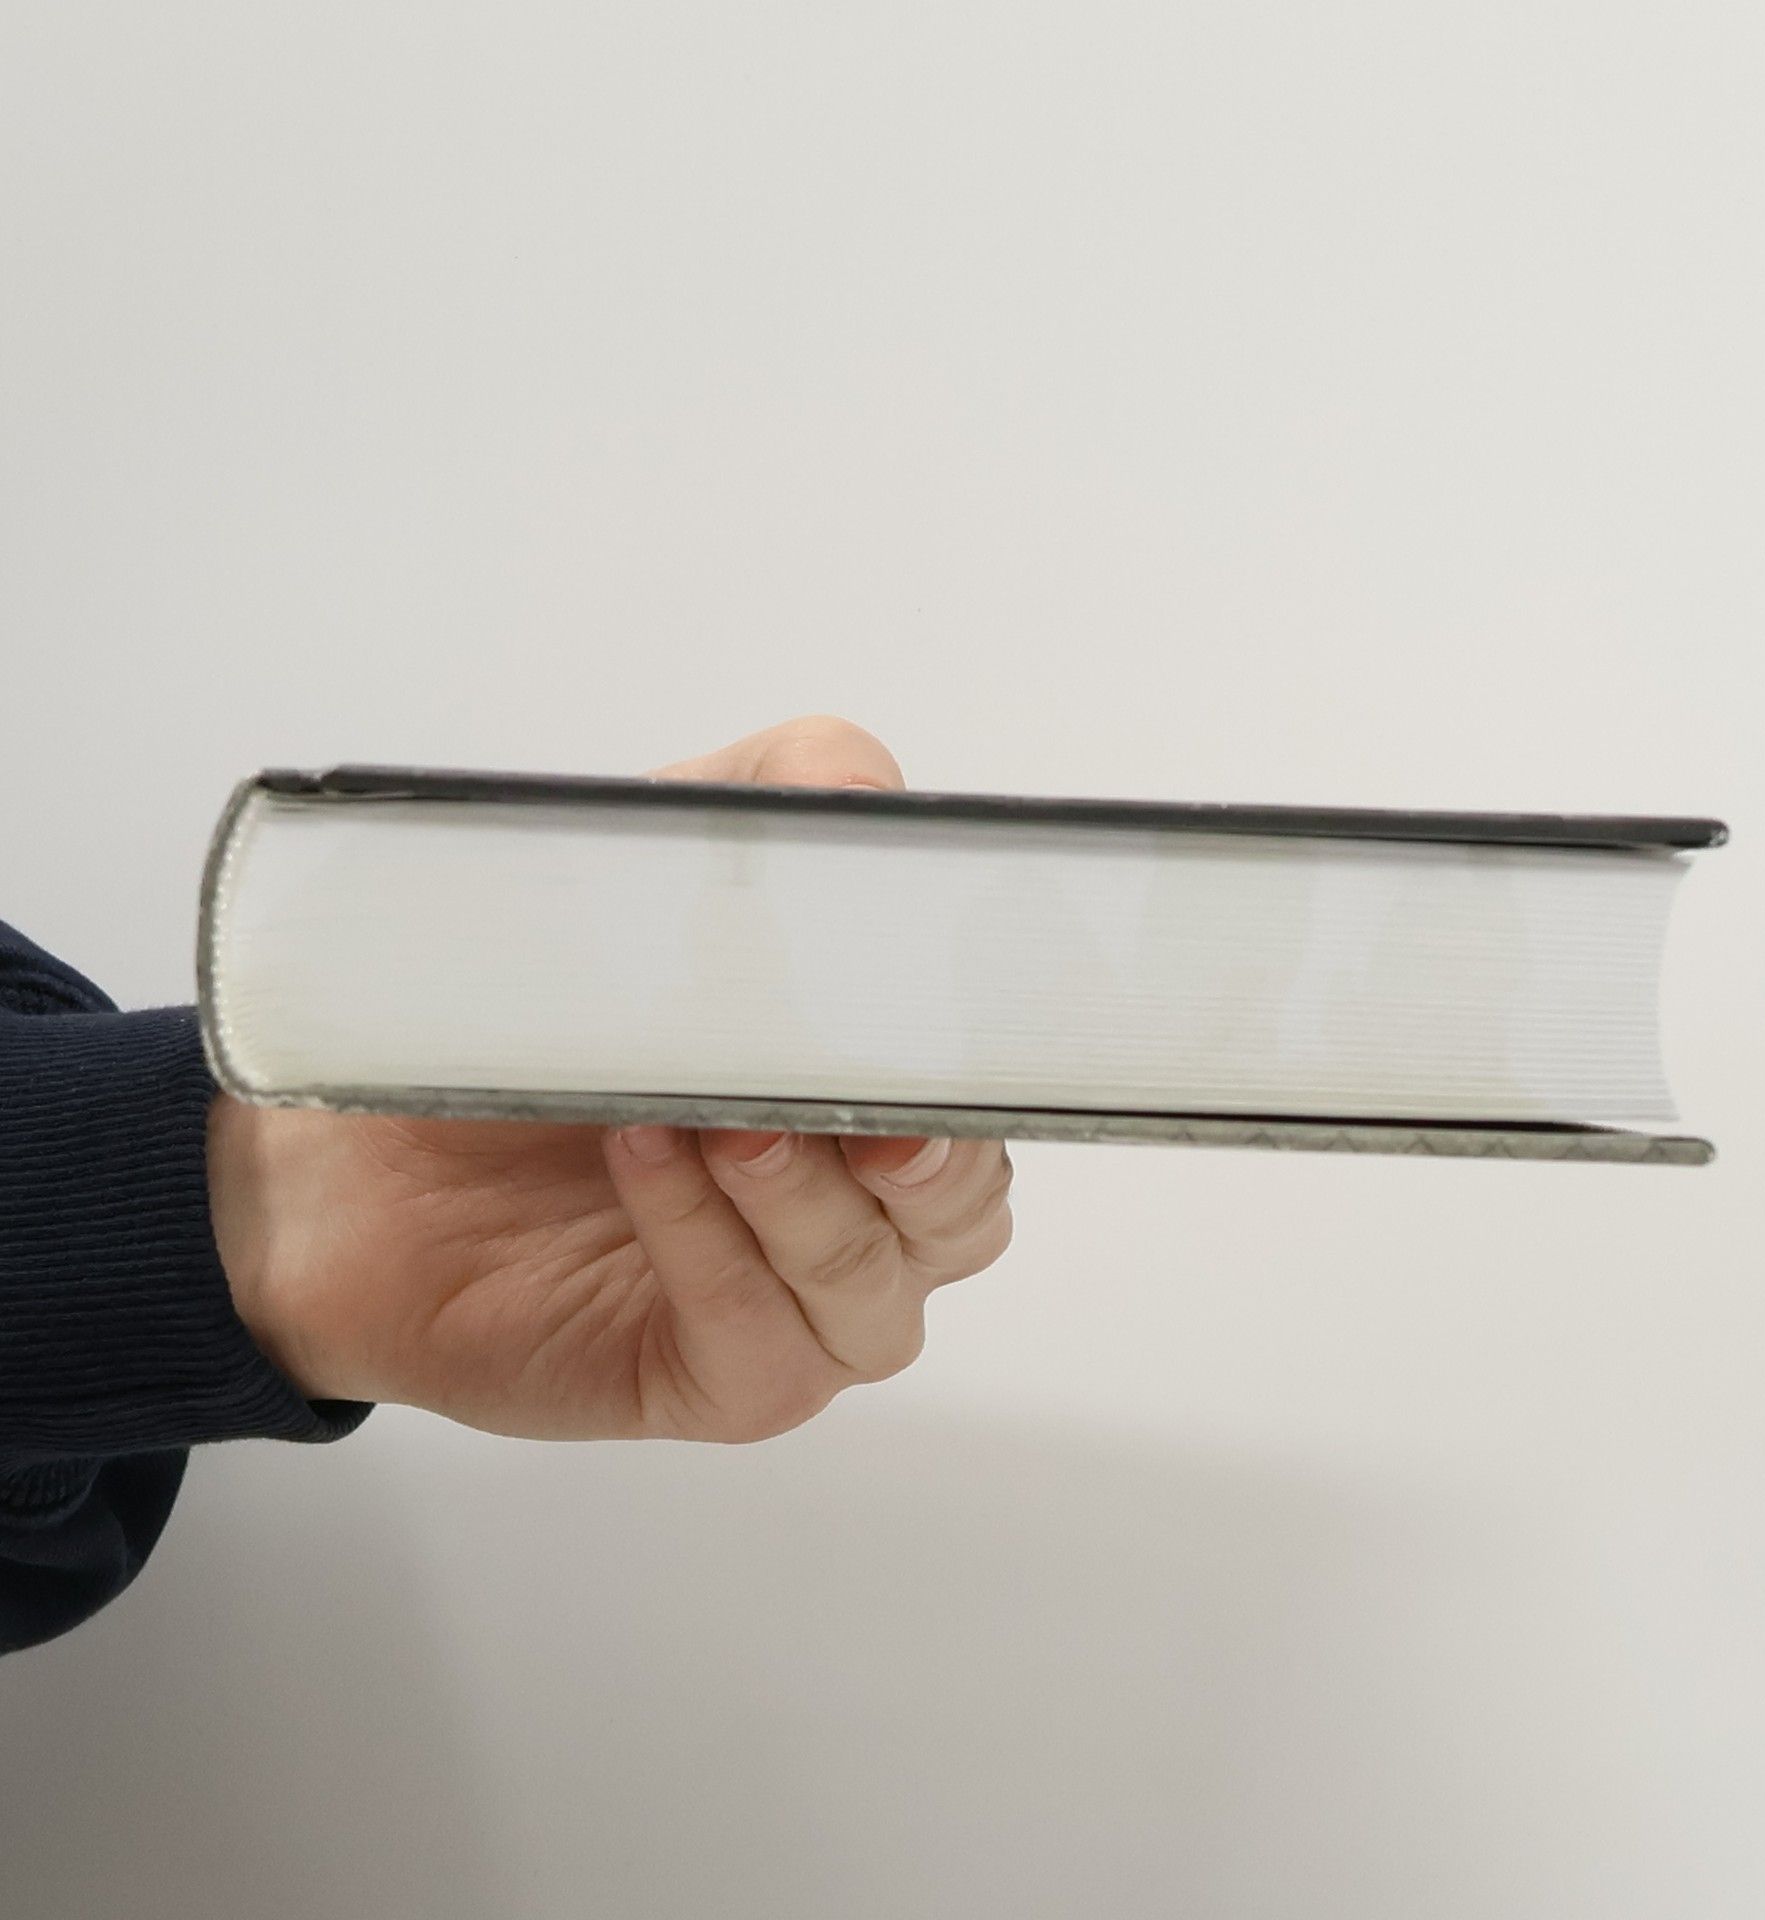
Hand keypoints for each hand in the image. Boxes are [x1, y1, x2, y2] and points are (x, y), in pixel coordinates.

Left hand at [206, 716, 1014, 1441]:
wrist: (360, 1131)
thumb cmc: (537, 1003)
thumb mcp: (658, 855)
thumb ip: (776, 797)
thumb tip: (863, 791)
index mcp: (874, 1102)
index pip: (992, 1112)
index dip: (986, 1077)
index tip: (943, 1019)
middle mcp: (854, 1217)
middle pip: (965, 1218)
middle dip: (927, 1160)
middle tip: (861, 1101)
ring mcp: (787, 1309)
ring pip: (874, 1295)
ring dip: (802, 1201)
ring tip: (714, 1117)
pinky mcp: (706, 1380)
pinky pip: (761, 1345)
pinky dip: (714, 1248)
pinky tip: (648, 1161)